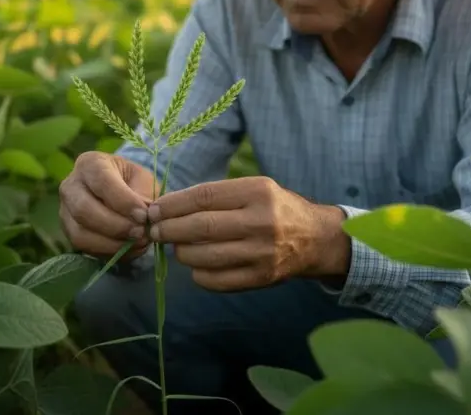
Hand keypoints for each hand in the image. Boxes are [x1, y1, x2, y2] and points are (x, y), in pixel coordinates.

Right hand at [59, 152, 156, 260]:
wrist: (119, 192)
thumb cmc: (132, 182)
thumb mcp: (143, 180)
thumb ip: (144, 196)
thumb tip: (145, 219)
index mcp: (89, 164)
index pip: (101, 181)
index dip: (123, 201)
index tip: (143, 215)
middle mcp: (70, 185)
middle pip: (84, 210)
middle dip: (116, 225)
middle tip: (140, 232)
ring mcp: (65, 210)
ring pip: (80, 233)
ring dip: (112, 243)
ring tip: (137, 242)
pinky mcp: (68, 232)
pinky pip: (84, 247)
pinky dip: (108, 252)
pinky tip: (129, 248)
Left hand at [147, 176, 350, 290]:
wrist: (315, 239)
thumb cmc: (274, 209)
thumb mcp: (254, 189)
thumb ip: (216, 196)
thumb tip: (166, 207)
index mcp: (257, 192)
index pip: (203, 197)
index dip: (172, 205)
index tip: (154, 210)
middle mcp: (261, 222)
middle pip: (200, 227)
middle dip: (168, 229)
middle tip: (154, 230)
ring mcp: (262, 253)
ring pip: (204, 256)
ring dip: (181, 252)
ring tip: (176, 246)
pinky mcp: (261, 278)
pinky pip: (215, 280)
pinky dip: (198, 274)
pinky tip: (196, 265)